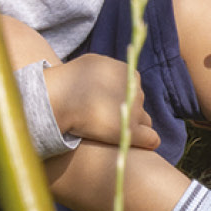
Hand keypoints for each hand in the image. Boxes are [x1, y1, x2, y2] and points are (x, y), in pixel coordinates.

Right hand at [44, 55, 159, 149]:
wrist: (60, 97)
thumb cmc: (70, 80)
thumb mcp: (93, 64)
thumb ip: (108, 70)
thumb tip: (114, 76)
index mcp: (130, 74)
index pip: (133, 91)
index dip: (121, 100)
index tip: (107, 108)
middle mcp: (136, 92)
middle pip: (137, 106)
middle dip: (126, 113)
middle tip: (106, 121)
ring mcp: (135, 111)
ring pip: (143, 122)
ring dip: (132, 126)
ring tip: (113, 133)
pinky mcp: (131, 130)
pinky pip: (151, 138)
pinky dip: (147, 141)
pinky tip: (141, 146)